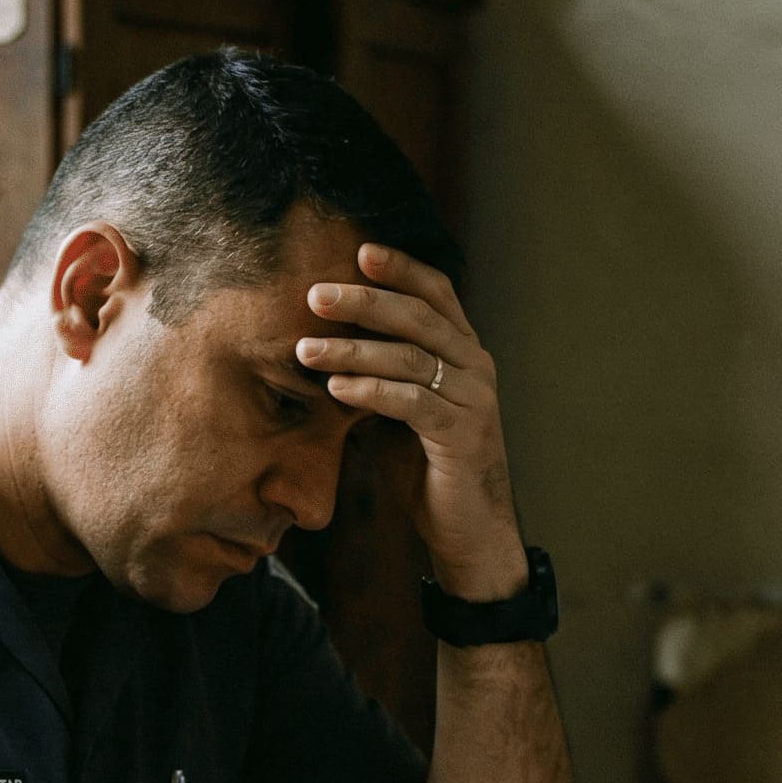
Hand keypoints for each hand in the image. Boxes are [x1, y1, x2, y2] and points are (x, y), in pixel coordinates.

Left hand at [297, 244, 526, 600]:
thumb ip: (375, 377)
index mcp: (464, 353)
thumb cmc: (428, 470)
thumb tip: (320, 348)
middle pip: (420, 316)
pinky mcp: (463, 436)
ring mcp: (474, 400)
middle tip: (314, 294)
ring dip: (353, 349)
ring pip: (411, 357)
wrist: (468, 532)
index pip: (437, 294)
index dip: (402, 268)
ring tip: (305, 348)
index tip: (359, 250)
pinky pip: (412, 402)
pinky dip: (371, 391)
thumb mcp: (397, 413)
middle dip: (365, 300)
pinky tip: (336, 387)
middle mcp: (476, 367)